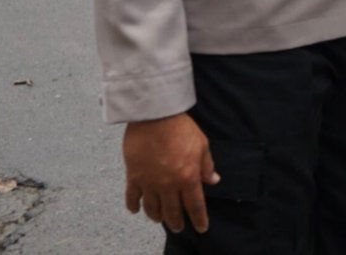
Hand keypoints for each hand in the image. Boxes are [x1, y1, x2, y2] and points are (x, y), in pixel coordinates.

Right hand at [123, 113, 217, 233]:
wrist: (155, 117)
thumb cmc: (181, 128)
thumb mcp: (202, 145)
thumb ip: (206, 166)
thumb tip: (213, 180)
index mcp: (188, 177)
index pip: (195, 205)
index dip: (199, 219)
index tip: (201, 228)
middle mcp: (168, 184)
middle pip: (173, 211)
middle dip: (177, 222)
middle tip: (179, 227)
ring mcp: (149, 182)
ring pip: (152, 208)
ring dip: (157, 216)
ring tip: (160, 219)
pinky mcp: (133, 176)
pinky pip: (132, 197)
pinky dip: (133, 206)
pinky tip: (135, 210)